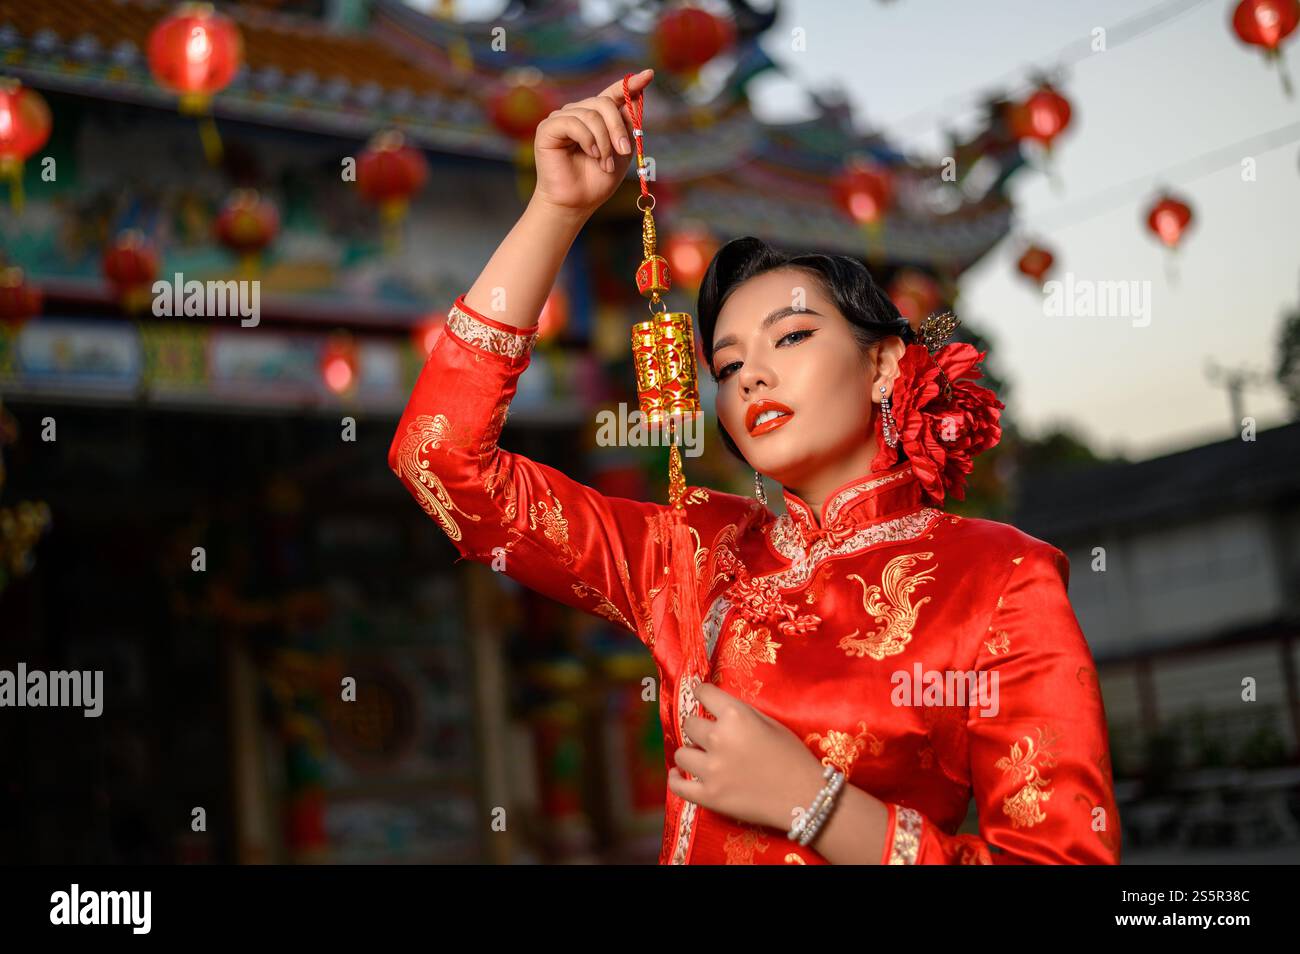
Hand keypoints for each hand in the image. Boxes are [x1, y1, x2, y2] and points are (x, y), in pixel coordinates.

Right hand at [532, 67, 653, 216]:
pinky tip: (590, 155)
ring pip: (591, 114)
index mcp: (596, 116)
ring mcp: (562, 118)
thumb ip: (627, 124)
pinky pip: (574, 123)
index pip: (614, 93)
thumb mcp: (621, 150)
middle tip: (624, 151)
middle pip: (604, 103)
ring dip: (604, 142)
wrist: (577, 202)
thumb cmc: (597, 179)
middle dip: (618, 128)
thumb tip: (636, 96)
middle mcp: (578, 112)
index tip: (648, 75)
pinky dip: (588, 140)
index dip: (630, 84)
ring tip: (605, 163)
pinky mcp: (548, 128)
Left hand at [668, 680, 828, 831]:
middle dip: (699, 728)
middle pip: (689, 724)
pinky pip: (678, 786)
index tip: (702, 698)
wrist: (805, 797)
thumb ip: (741, 714)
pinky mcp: (708, 796)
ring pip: (681, 754)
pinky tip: (680, 775)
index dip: (702, 694)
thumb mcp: (770, 723)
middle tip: (710, 736)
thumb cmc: (793, 757)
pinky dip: (676, 779)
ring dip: (690, 754)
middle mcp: (718, 739)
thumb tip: (717, 708)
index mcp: (736, 716)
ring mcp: (711, 770)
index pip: (704, 693)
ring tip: (701, 757)